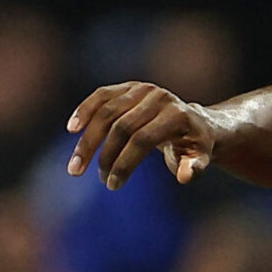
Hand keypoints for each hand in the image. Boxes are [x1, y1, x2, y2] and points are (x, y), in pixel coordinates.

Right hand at [65, 83, 218, 189]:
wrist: (192, 121)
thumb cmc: (193, 146)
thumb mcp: (199, 159)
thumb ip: (194, 167)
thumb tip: (185, 176)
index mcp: (177, 115)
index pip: (143, 139)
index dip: (125, 163)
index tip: (113, 184)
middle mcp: (158, 97)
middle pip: (121, 126)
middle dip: (103, 155)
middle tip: (93, 179)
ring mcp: (142, 89)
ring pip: (106, 111)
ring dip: (87, 140)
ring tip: (75, 167)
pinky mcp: (128, 87)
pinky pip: (101, 96)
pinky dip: (84, 111)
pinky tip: (72, 129)